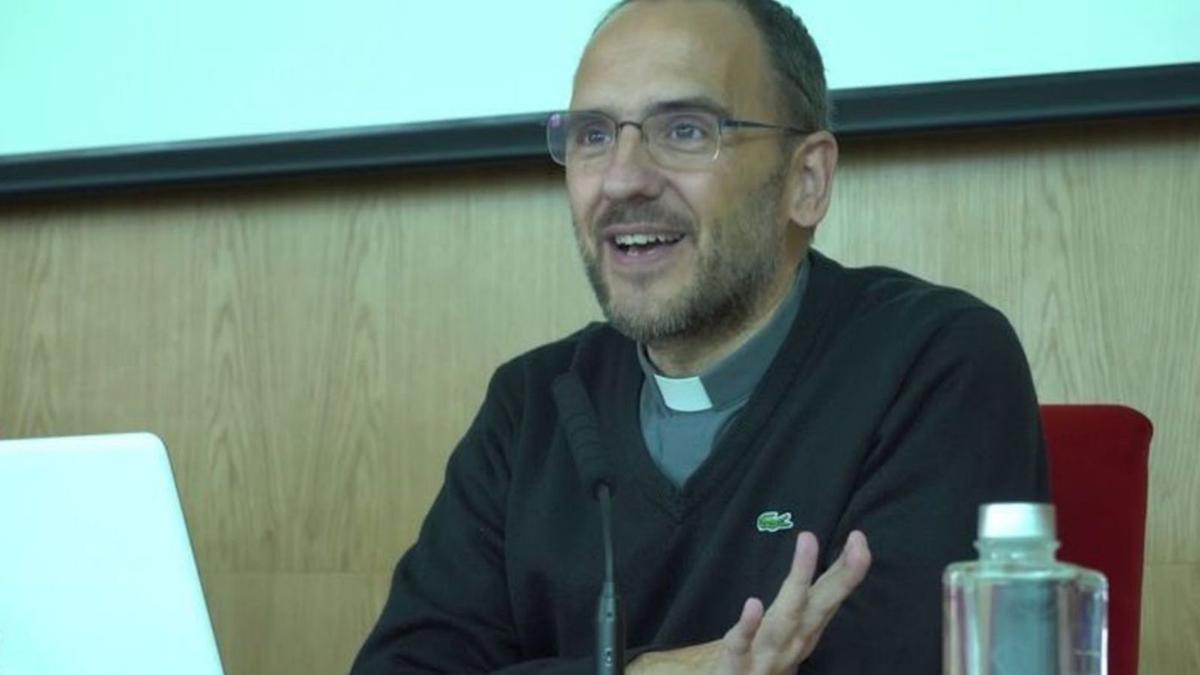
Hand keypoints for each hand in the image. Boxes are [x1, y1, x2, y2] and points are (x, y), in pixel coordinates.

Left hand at [629, 530, 871, 674]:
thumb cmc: (758, 661)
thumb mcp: (782, 633)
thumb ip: (797, 605)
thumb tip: (814, 577)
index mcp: (803, 631)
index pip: (827, 596)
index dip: (844, 569)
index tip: (859, 538)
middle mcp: (793, 643)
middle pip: (820, 606)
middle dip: (842, 576)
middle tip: (860, 544)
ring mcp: (767, 655)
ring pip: (786, 617)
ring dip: (799, 578)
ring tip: (808, 539)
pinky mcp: (737, 665)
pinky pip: (741, 644)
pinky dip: (748, 625)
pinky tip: (753, 602)